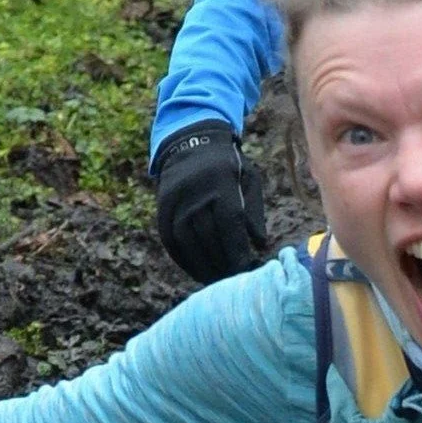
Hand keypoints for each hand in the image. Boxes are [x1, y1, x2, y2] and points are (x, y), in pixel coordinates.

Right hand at [154, 123, 268, 283]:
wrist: (191, 140)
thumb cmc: (229, 166)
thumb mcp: (250, 180)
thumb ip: (255, 213)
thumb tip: (259, 246)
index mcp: (221, 183)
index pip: (229, 225)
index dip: (238, 251)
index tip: (247, 270)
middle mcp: (195, 191)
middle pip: (208, 237)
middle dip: (222, 263)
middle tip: (233, 281)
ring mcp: (176, 199)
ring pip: (187, 242)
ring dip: (202, 266)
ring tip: (215, 282)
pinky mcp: (162, 207)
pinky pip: (170, 240)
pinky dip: (183, 260)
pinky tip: (196, 272)